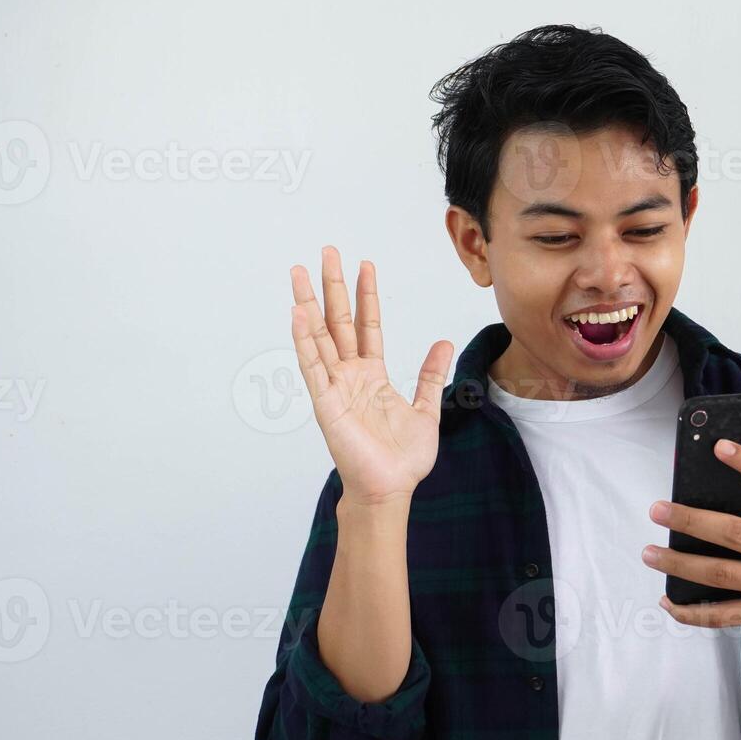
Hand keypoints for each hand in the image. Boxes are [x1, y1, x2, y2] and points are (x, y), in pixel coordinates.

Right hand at [290, 246, 453, 505]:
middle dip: (332, 286)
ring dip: (308, 304)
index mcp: (372, 375)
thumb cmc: (402, 458)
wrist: (390, 488)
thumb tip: (443, 343)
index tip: (365, 264)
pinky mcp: (326, 403)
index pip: (368, 325)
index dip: (366, 295)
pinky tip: (297, 313)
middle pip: (338, 321)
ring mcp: (335, 387)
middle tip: (326, 252)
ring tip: (299, 273)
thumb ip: (430, 374)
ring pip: (319, 337)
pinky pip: (313, 366)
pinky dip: (304, 340)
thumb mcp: (426, 408)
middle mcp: (350, 376)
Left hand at [642, 438, 740, 647]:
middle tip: (657, 510)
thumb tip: (726, 496)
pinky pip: (722, 615)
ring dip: (679, 563)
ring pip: (719, 573)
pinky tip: (668, 602)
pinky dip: (691, 611)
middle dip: (690, 520)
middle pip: (733, 532)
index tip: (720, 446)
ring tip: (649, 553)